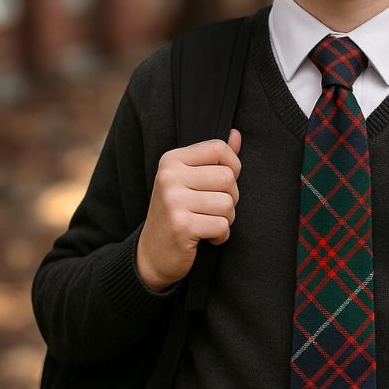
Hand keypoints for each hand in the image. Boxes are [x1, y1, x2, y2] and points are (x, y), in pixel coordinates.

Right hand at [136, 128, 242, 291]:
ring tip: (208, 223)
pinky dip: (221, 235)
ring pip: (228, 203)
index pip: (219, 148)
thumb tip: (236, 134)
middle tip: (213, 210)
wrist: (152, 254)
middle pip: (227, 177)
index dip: (233, 167)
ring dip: (226, 219)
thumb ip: (214, 158)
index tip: (223, 184)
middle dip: (230, 198)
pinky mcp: (181, 225)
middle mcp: (169, 177)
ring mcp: (173, 201)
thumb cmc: (177, 214)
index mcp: (171, 160)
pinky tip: (206, 237)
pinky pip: (222, 225)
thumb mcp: (190, 181)